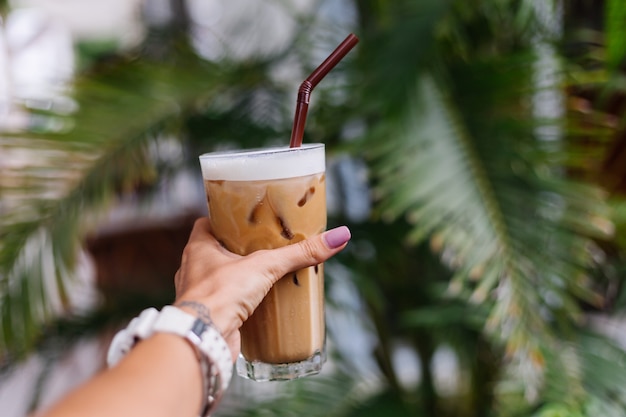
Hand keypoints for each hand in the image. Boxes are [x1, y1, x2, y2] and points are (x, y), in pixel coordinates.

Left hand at [173, 217, 350, 359]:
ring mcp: (199, 294)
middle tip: (262, 244)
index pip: (207, 223)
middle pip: (215, 251)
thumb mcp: (265, 266)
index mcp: (198, 247)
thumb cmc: (221, 295)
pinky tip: (256, 302)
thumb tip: (338, 237)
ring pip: (219, 278)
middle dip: (237, 249)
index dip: (224, 220)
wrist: (204, 339)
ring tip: (263, 272)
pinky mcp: (210, 316)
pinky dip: (238, 302)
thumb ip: (300, 253)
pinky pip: (224, 303)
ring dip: (237, 276)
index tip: (245, 219)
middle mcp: (194, 269)